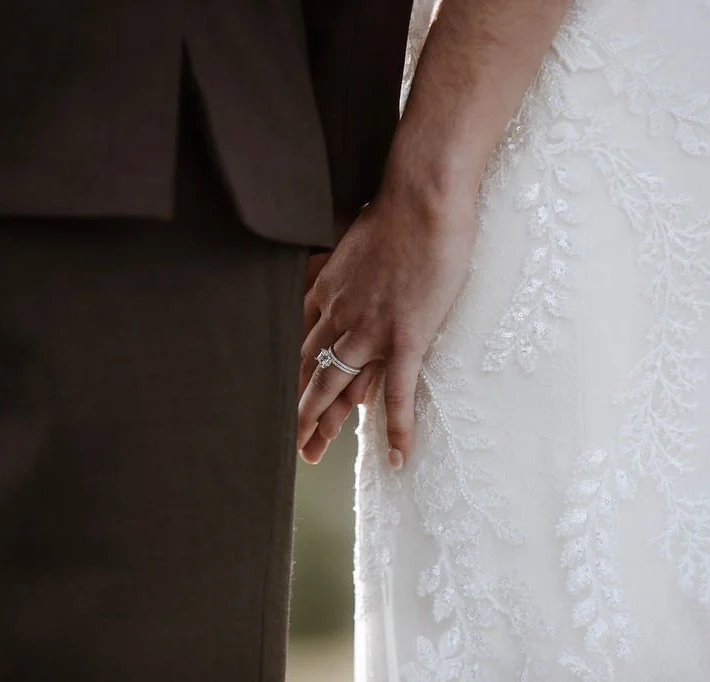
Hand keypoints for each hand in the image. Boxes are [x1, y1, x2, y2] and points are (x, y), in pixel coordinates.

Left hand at [297, 186, 476, 467]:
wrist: (422, 196)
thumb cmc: (397, 212)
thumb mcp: (355, 243)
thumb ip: (348, 269)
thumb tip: (352, 282)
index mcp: (326, 292)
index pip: (300, 345)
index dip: (290, 378)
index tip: (286, 401)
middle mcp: (339, 315)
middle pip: (308, 371)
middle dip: (297, 411)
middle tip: (291, 444)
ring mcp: (370, 329)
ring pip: (336, 386)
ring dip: (322, 424)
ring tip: (312, 455)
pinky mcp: (405, 336)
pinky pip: (398, 392)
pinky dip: (396, 427)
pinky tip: (396, 456)